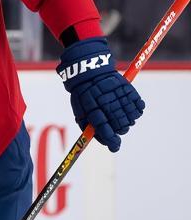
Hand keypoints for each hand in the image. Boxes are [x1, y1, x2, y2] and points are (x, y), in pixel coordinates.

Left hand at [57, 36, 144, 152]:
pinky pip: (139, 109)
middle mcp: (107, 104)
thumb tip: (104, 142)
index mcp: (92, 110)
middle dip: (119, 130)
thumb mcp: (80, 112)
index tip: (114, 147)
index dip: (111, 141)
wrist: (91, 72)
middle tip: (116, 126)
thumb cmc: (84, 96)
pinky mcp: (130, 90)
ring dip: (128, 121)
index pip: (105, 130)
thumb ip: (89, 128)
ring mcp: (120, 97)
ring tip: (120, 114)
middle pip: (121, 127)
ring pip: (131, 119)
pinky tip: (128, 108)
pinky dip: (136, 112)